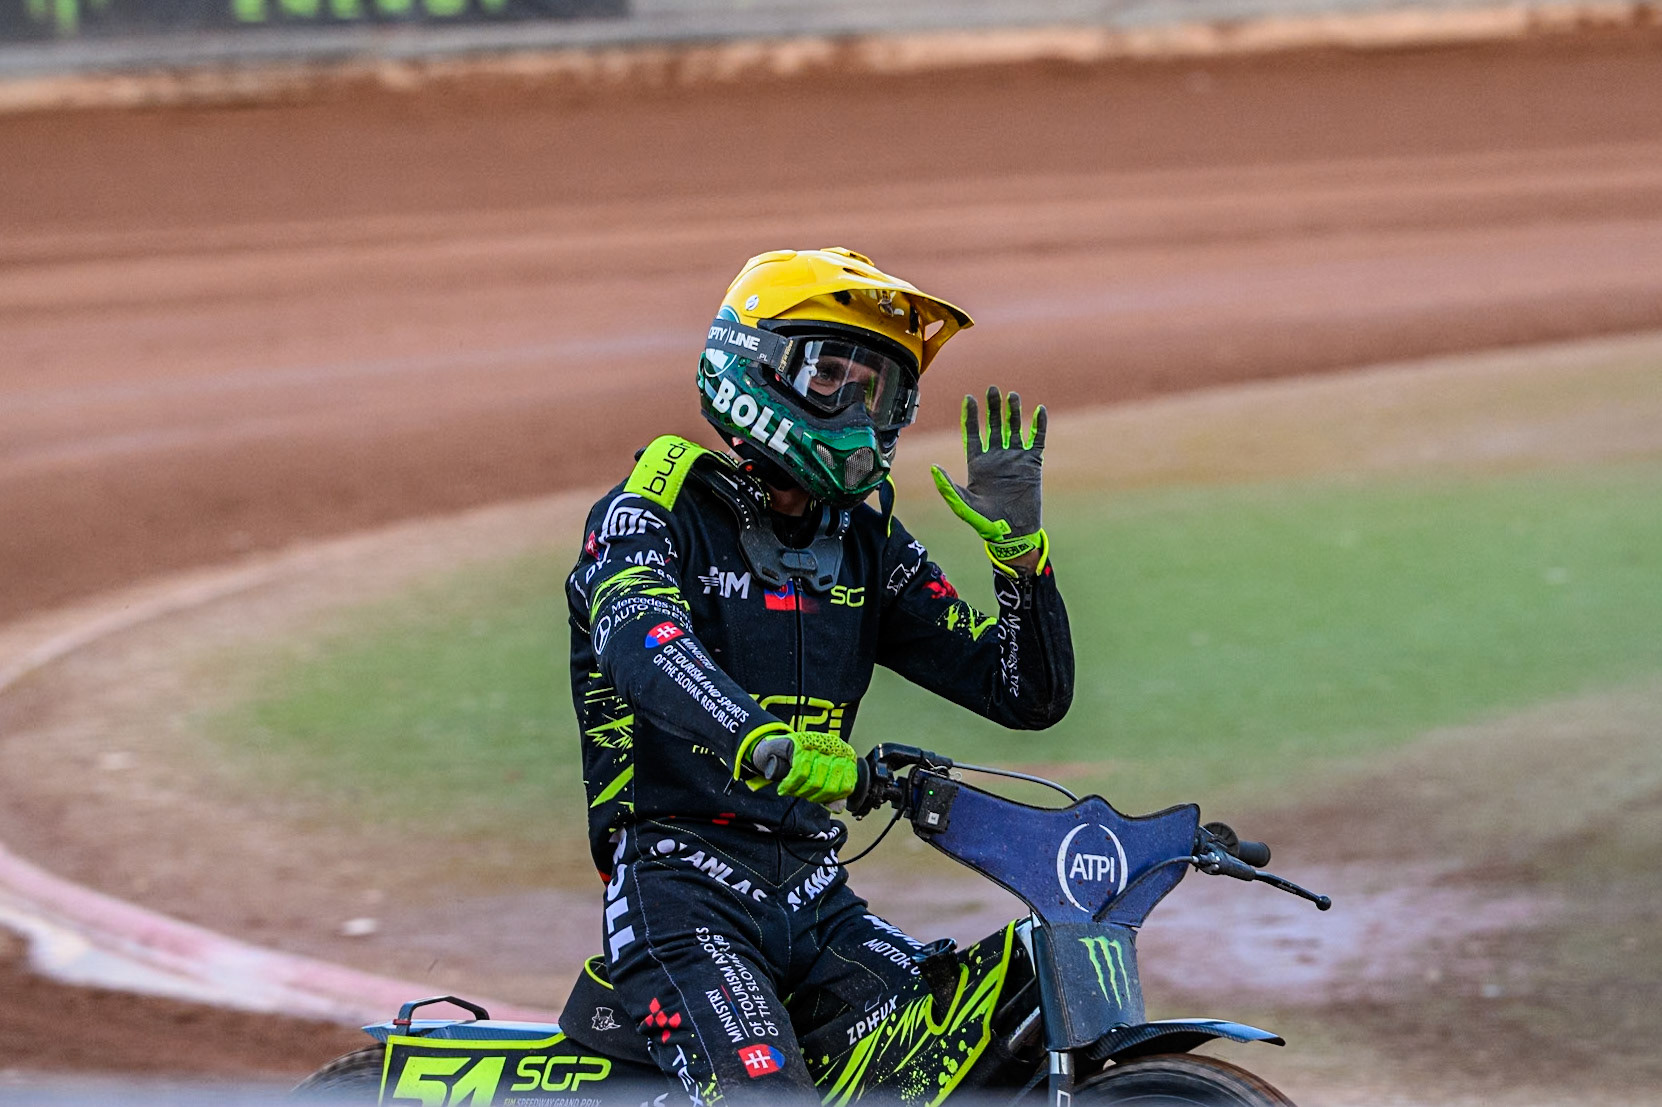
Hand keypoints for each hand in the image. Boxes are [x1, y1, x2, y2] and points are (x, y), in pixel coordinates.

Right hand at [736, 726, 858, 804]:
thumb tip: (839, 808)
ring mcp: (819, 744)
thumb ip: (831, 795)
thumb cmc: (801, 765)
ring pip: (816, 781)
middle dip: (814, 797)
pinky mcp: (801, 744)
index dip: (831, 798)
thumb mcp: (819, 780)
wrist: (776, 749)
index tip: (817, 799)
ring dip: (801, 792)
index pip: (847, 786)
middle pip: (831, 786)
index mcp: (845, 755)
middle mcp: (835, 747)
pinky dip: (791, 785)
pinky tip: (784, 789)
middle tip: (803, 795)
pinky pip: (800, 774)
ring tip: (793, 792)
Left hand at [931, 386, 1047, 569]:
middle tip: (992, 389)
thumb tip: (933, 468)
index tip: (969, 398)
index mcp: (978, 464)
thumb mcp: (963, 505)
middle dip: (993, 408)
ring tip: (1012, 396)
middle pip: (993, 426)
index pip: (973, 434)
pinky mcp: (1033, 465)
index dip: (970, 416)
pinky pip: (1037, 440)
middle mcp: (996, 458)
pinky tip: (1039, 410)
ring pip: (1014, 429)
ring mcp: (1015, 459)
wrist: (1013, 534)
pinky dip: (1039, 425)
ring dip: (1013, 412)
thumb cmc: (986, 524)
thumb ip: (948, 487)